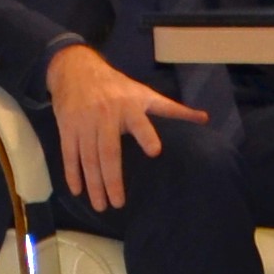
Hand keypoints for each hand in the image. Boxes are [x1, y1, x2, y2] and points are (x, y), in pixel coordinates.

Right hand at [45, 42, 209, 207]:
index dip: (146, 135)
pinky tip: (77, 190)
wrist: (75, 68)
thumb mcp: (145, 93)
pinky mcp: (67, 126)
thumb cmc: (116, 86)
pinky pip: (69, 153)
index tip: (155, 151)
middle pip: (108, 151)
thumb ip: (173, 109)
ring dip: (93, 183)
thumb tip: (205, 118)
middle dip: (111, 179)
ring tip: (100, 205)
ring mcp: (84, 122)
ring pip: (88, 157)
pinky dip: (72, 173)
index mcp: (128, 107)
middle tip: (117, 204)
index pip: (139, 123)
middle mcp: (105, 115)